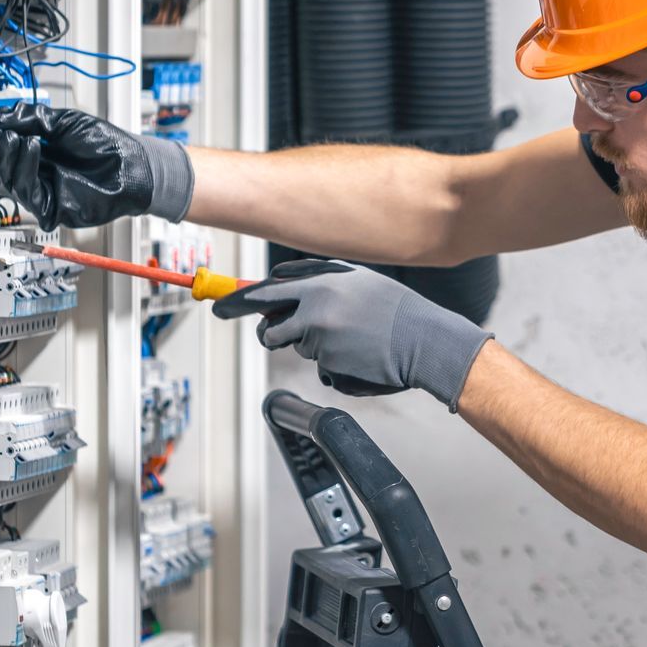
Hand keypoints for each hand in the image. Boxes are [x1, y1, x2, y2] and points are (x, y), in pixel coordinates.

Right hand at [0, 105, 193, 228]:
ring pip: (9, 180)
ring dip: (10, 155)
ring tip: (18, 136)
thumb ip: (30, 118)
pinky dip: (25, 169)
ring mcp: (42, 191)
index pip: (4, 149)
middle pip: (0, 167)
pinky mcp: (51, 208)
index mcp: (36, 153)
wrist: (132, 164)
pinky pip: (27, 192)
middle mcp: (36, 173)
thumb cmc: (106, 144)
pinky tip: (32, 147)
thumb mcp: (63, 121)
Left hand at [212, 259, 494, 408]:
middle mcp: (314, 312)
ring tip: (349, 338)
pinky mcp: (330, 366)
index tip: (220, 307)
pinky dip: (334, 364)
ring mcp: (321, 342)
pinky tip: (361, 355)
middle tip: (269, 334)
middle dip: (265, 332)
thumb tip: (281, 288)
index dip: (239, 301)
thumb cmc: (395, 308)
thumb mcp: (356, 280)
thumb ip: (317, 282)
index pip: (266, 293)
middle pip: (269, 329)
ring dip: (312, 345)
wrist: (426, 341)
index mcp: (319, 286)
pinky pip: (320, 366)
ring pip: (297, 347)